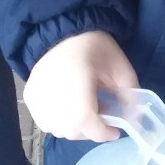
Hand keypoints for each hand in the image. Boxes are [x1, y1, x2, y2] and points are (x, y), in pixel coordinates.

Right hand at [24, 31, 138, 142]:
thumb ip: (130, 95)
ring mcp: (37, 96)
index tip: (115, 131)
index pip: (85, 120)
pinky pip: (44, 122)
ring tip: (85, 109)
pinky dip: (59, 122)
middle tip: (101, 116)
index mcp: (76, 81)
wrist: (66, 33)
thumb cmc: (96, 48)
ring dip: (74, 128)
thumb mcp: (121, 68)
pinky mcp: (29, 97)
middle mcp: (51, 92)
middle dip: (90, 130)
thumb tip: (135, 121)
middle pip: (70, 130)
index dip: (101, 132)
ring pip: (57, 129)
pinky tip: (69, 108)